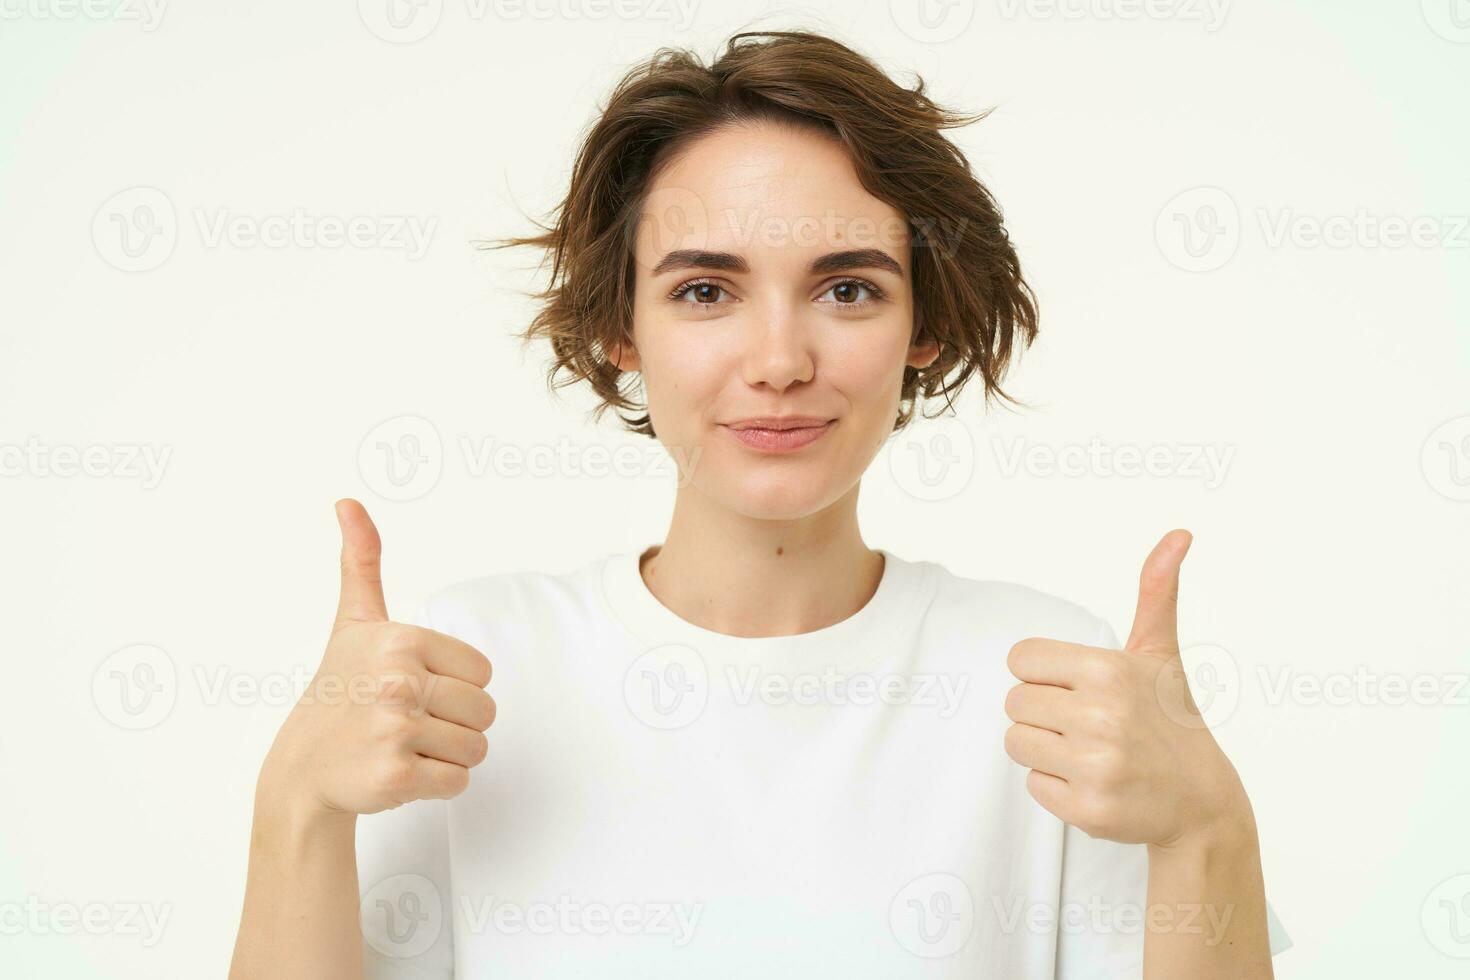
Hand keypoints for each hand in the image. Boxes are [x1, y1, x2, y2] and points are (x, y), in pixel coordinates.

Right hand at [259, 499, 495, 816]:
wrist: (302, 769)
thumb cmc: (339, 691)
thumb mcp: (353, 623)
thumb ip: (361, 562)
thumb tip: (347, 502)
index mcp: (401, 640)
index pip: (482, 673)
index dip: (455, 686)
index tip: (412, 689)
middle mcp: (398, 680)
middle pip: (485, 711)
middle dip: (455, 724)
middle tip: (408, 723)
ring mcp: (395, 729)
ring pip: (476, 748)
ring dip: (448, 756)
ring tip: (404, 746)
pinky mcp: (396, 775)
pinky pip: (458, 782)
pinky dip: (438, 786)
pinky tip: (400, 772)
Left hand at [1002, 530, 1247, 848]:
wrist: (1202, 802)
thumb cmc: (1171, 720)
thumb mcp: (1160, 653)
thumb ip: (1157, 591)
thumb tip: (1179, 533)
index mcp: (1108, 670)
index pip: (1020, 660)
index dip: (1043, 675)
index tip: (1077, 687)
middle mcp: (1100, 717)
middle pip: (1013, 703)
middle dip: (1043, 712)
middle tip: (1086, 723)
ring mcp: (1095, 766)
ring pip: (1015, 744)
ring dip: (1044, 749)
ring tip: (1088, 752)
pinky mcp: (1087, 810)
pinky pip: (1032, 785)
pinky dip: (1056, 787)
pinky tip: (1094, 782)